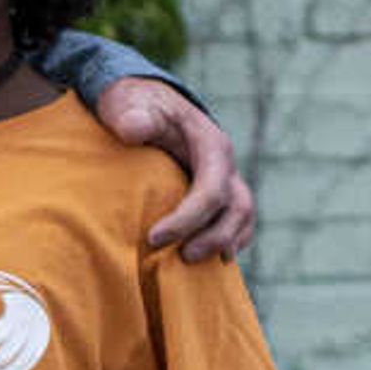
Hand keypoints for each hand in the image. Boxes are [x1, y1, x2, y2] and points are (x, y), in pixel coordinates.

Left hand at [100, 76, 255, 261]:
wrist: (144, 104)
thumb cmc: (134, 106)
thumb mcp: (127, 104)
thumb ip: (130, 115)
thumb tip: (134, 130)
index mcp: (209, 144)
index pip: (212, 188)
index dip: (187, 219)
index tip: (153, 237)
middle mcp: (224, 164)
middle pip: (236, 208)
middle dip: (212, 237)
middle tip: (181, 257)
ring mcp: (226, 180)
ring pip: (243, 218)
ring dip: (223, 244)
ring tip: (191, 266)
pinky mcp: (220, 194)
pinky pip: (238, 223)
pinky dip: (228, 243)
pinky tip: (207, 263)